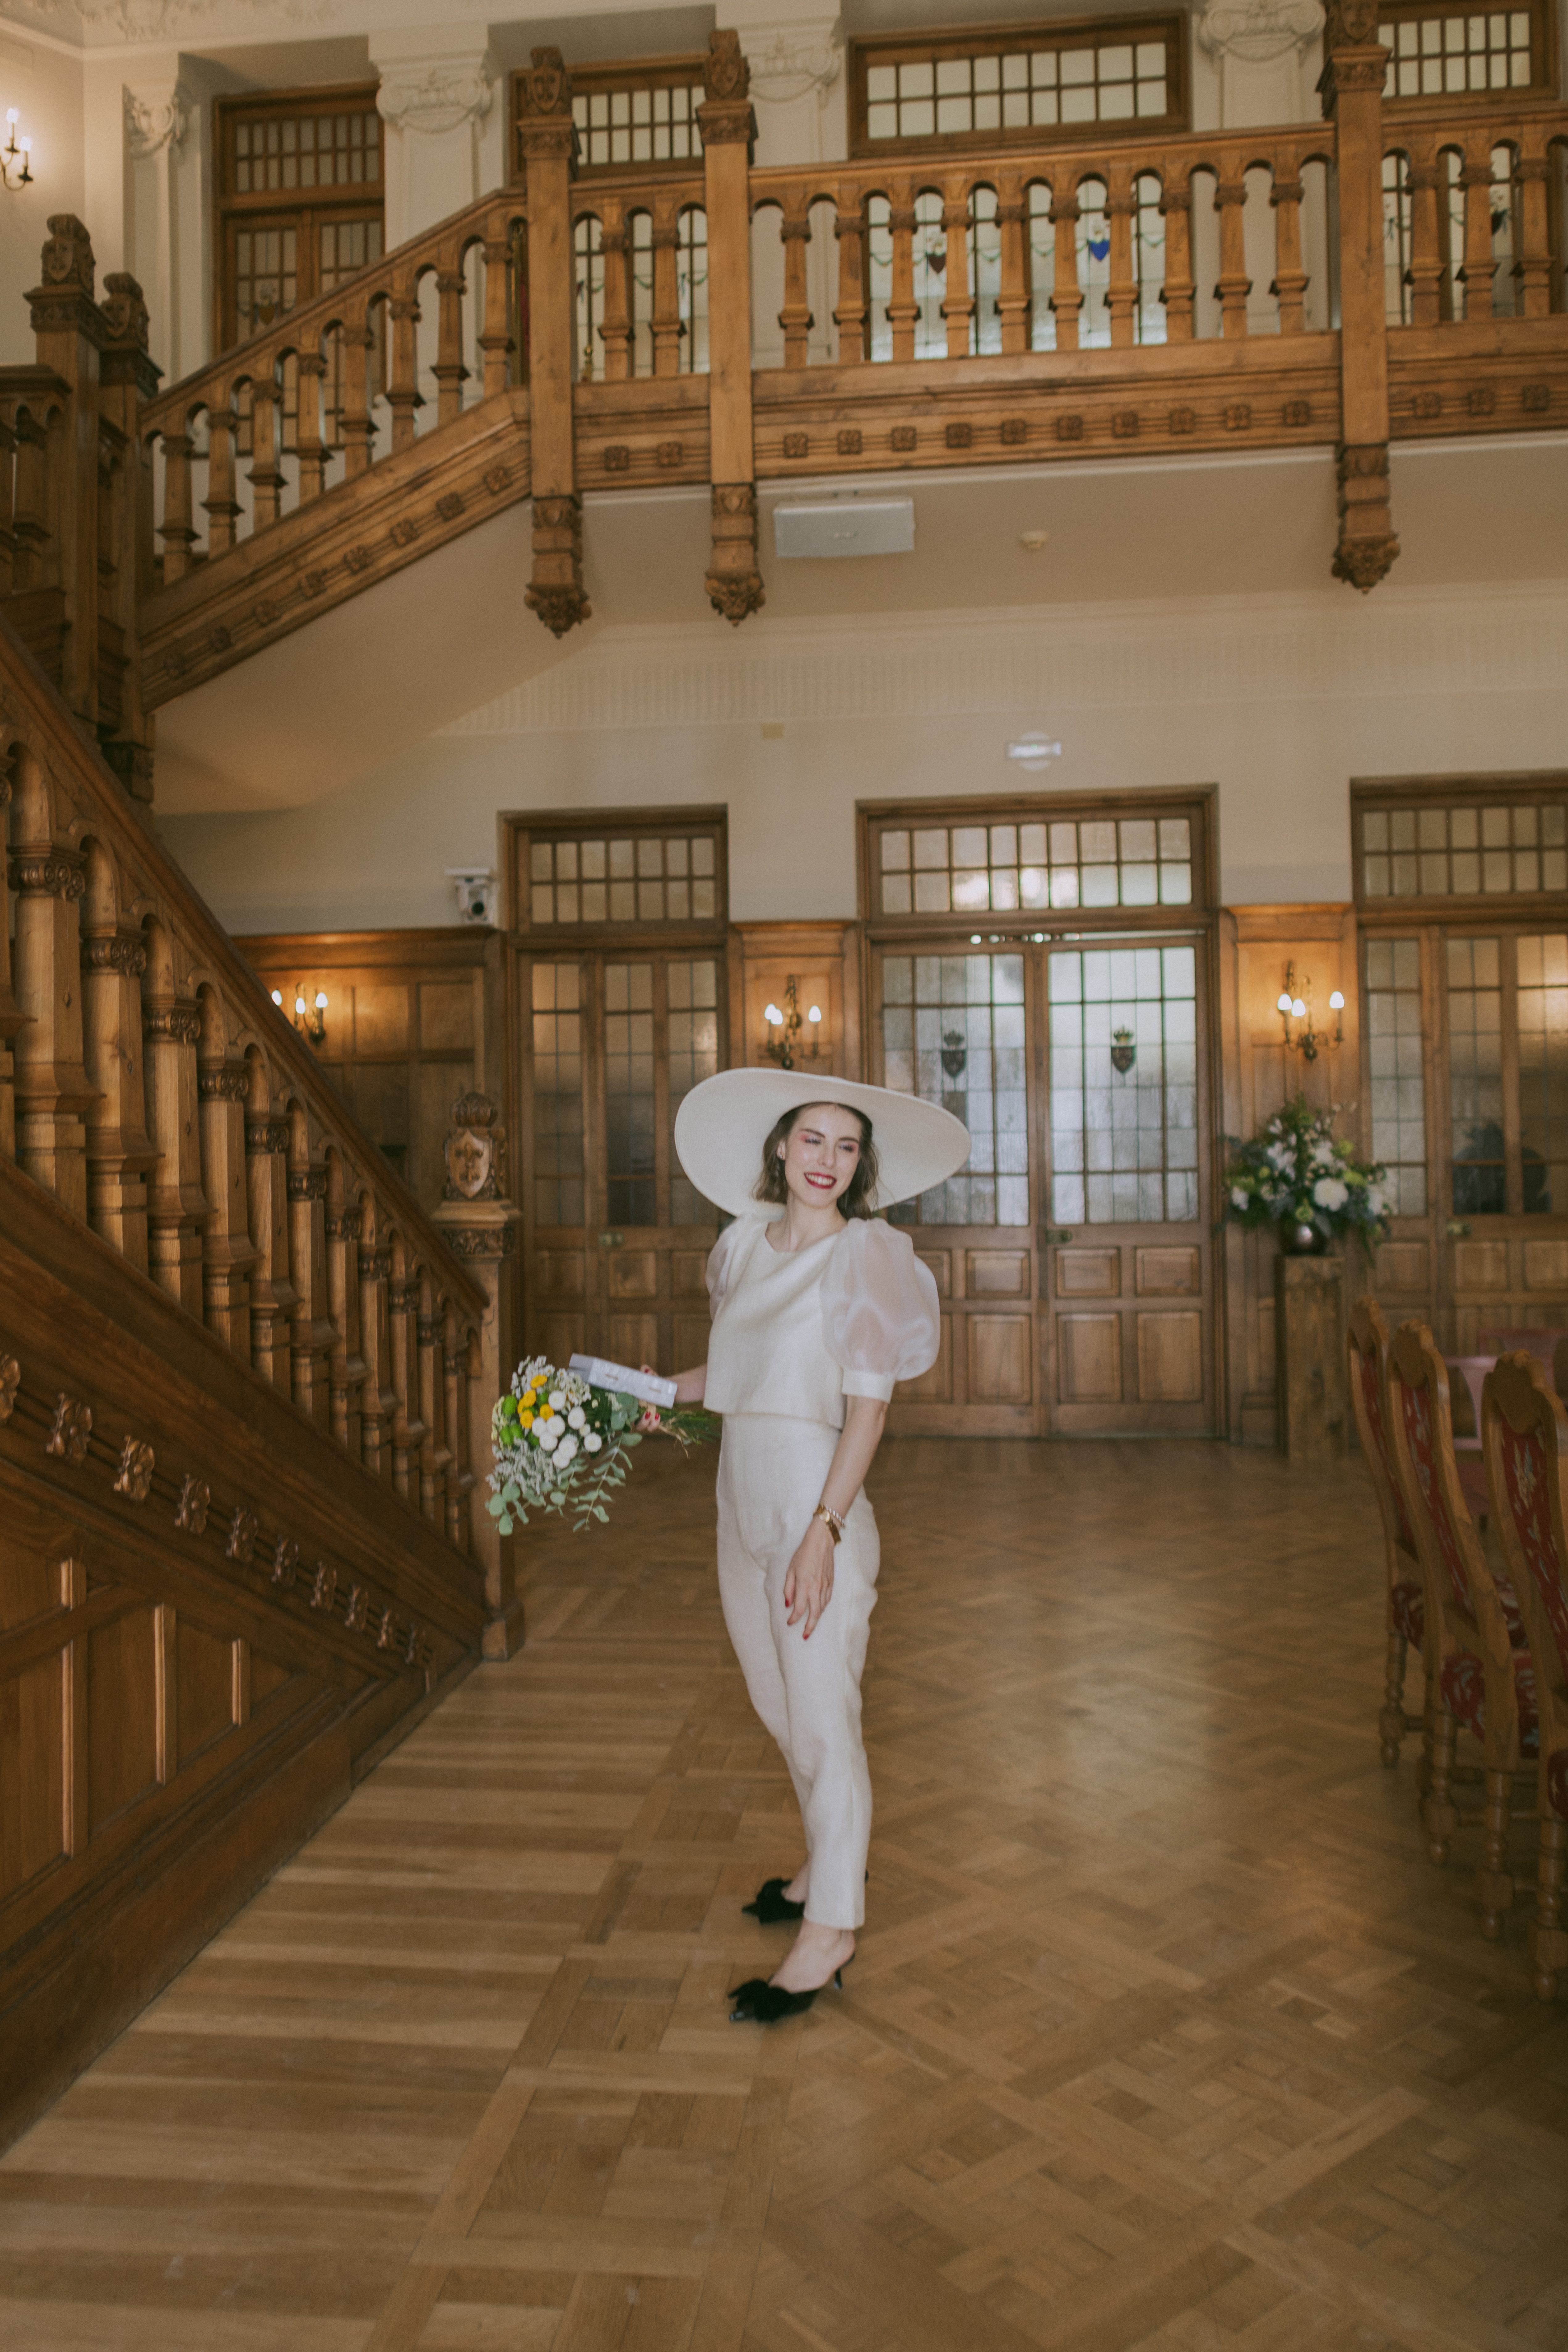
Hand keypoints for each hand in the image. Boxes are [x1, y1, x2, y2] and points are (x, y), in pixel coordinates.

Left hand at [783, 1520, 835, 1638]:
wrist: (821, 1542)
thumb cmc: (803, 1554)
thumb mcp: (790, 1570)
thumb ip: (788, 1588)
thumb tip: (787, 1604)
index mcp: (804, 1585)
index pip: (798, 1609)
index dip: (793, 1618)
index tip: (789, 1622)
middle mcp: (816, 1588)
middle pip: (814, 1614)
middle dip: (809, 1627)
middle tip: (805, 1636)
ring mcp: (825, 1586)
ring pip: (822, 1608)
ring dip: (816, 1619)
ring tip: (811, 1625)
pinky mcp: (831, 1583)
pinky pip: (827, 1600)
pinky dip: (823, 1608)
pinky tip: (819, 1610)